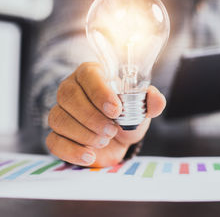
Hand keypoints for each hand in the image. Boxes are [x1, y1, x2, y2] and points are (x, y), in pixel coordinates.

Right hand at [47, 62, 165, 166]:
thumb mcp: (142, 108)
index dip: (99, 92)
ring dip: (84, 133)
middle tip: (112, 131)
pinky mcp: (56, 135)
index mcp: (92, 75)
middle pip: (68, 96)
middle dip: (92, 117)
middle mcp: (71, 89)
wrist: (119, 140)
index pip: (88, 75)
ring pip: (59, 118)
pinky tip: (90, 155)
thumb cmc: (127, 116)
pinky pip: (54, 141)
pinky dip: (73, 151)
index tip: (115, 110)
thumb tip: (155, 98)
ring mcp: (60, 111)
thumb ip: (151, 101)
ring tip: (105, 140)